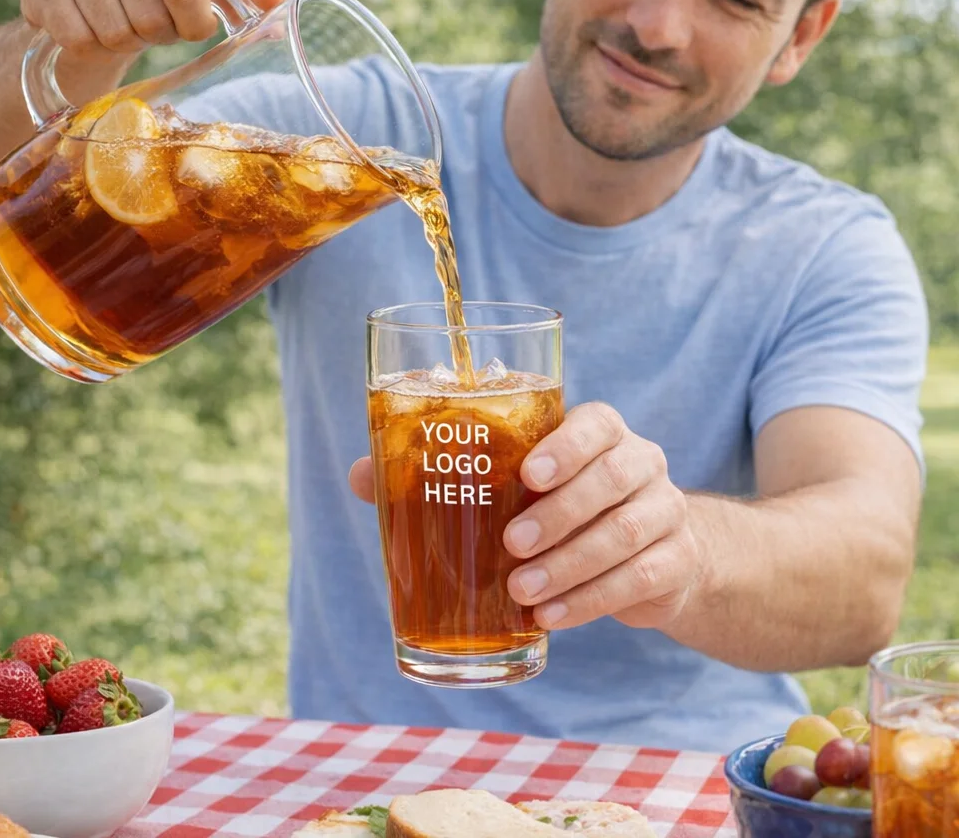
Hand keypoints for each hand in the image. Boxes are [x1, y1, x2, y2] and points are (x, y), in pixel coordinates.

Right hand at [19, 0, 282, 61]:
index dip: (194, 24)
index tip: (190, 22)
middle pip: (149, 19)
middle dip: (158, 35)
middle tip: (152, 23)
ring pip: (112, 32)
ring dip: (126, 42)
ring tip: (125, 22)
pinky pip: (77, 37)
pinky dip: (90, 46)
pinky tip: (92, 26)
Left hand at [348, 401, 700, 631]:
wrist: (652, 552)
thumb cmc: (561, 507)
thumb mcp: (518, 485)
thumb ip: (448, 474)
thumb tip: (362, 475)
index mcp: (601, 433)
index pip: (597, 423)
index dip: (567, 445)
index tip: (528, 473)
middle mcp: (641, 462)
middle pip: (613, 478)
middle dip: (560, 514)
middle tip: (511, 545)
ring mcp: (666, 510)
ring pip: (627, 533)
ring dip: (571, 565)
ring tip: (523, 591)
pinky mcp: (676, 560)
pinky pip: (640, 578)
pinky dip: (592, 601)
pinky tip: (551, 616)